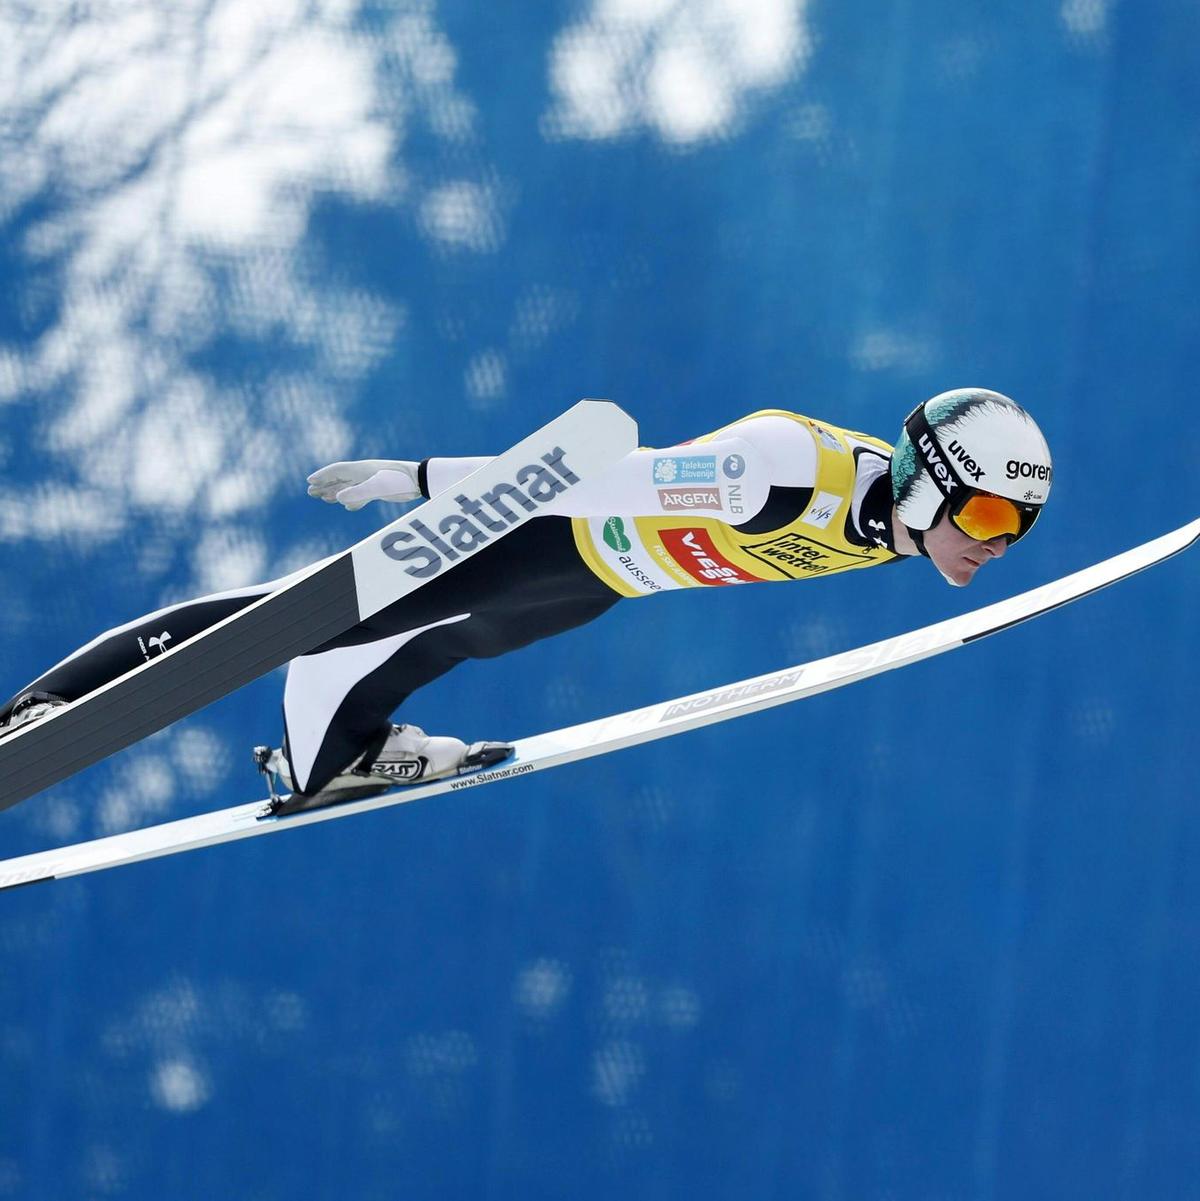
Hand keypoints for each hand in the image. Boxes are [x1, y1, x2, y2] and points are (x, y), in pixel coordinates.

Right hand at [306, 460, 421, 510]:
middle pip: (340, 479)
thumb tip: (337, 498)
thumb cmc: (399, 480)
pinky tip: (348, 507)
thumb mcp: (378, 487)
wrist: (420, 480)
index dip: (322, 476)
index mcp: (361, 470)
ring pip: (349, 487)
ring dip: (335, 492)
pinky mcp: (380, 489)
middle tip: (310, 492)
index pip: (336, 471)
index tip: (309, 481)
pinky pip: (362, 494)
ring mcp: (372, 481)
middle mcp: (364, 474)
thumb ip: (357, 493)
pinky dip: (353, 501)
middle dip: (325, 485)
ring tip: (323, 498)